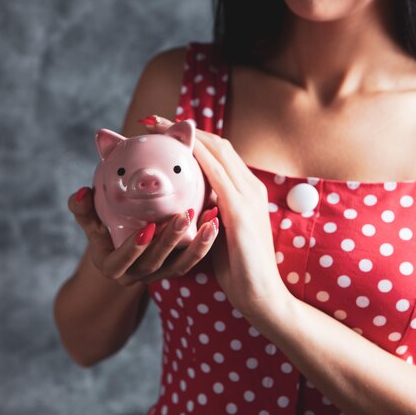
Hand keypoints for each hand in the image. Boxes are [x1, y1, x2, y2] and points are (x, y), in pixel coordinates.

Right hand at [67, 186, 219, 286]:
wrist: (124, 244)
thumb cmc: (103, 227)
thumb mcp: (90, 220)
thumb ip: (82, 208)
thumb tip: (82, 192)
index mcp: (112, 266)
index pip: (120, 262)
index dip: (133, 249)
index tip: (147, 229)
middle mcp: (135, 275)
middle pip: (154, 263)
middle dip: (169, 241)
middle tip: (183, 216)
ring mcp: (158, 275)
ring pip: (179, 265)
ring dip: (196, 245)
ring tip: (209, 220)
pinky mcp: (176, 269)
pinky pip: (193, 260)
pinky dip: (205, 244)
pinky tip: (215, 222)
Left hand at [140, 115, 292, 318]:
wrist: (263, 295)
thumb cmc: (239, 268)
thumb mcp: (221, 232)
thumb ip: (210, 212)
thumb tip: (185, 203)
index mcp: (247, 190)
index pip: (219, 152)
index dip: (193, 137)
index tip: (164, 130)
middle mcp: (251, 186)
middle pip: (217, 143)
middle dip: (185, 128)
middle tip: (152, 121)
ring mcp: (249, 196)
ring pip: (217, 151)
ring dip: (185, 135)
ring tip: (156, 127)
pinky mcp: (242, 211)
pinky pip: (216, 174)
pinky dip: (196, 156)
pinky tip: (175, 150)